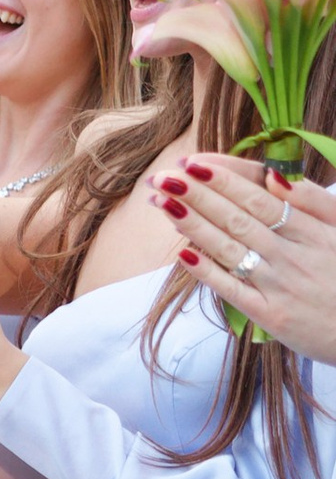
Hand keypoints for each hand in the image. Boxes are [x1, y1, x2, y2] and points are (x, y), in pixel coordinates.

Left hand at [154, 157, 335, 362]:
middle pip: (239, 219)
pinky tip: (182, 253)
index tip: (193, 162)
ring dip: (194, 225)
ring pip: (231, 249)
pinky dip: (207, 271)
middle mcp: (294, 255)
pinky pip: (234, 289)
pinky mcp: (272, 316)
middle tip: (163, 177)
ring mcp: (281, 286)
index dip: (224, 180)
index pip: (260, 198)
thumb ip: (315, 201)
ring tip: (162, 203)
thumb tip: (275, 176)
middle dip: (198, 195)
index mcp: (313, 230)